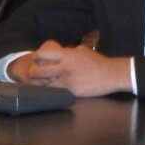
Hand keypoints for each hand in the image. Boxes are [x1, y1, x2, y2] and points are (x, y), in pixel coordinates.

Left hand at [9, 40, 131, 96]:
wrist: (111, 74)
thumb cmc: (99, 62)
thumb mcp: (84, 51)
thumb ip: (71, 52)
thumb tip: (65, 52)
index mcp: (67, 55)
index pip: (43, 54)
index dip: (36, 57)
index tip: (36, 60)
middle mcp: (64, 67)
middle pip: (38, 71)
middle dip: (32, 74)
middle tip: (32, 76)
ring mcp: (67, 80)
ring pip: (44, 85)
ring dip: (41, 85)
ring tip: (40, 85)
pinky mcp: (71, 91)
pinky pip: (56, 93)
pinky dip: (51, 93)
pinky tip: (50, 92)